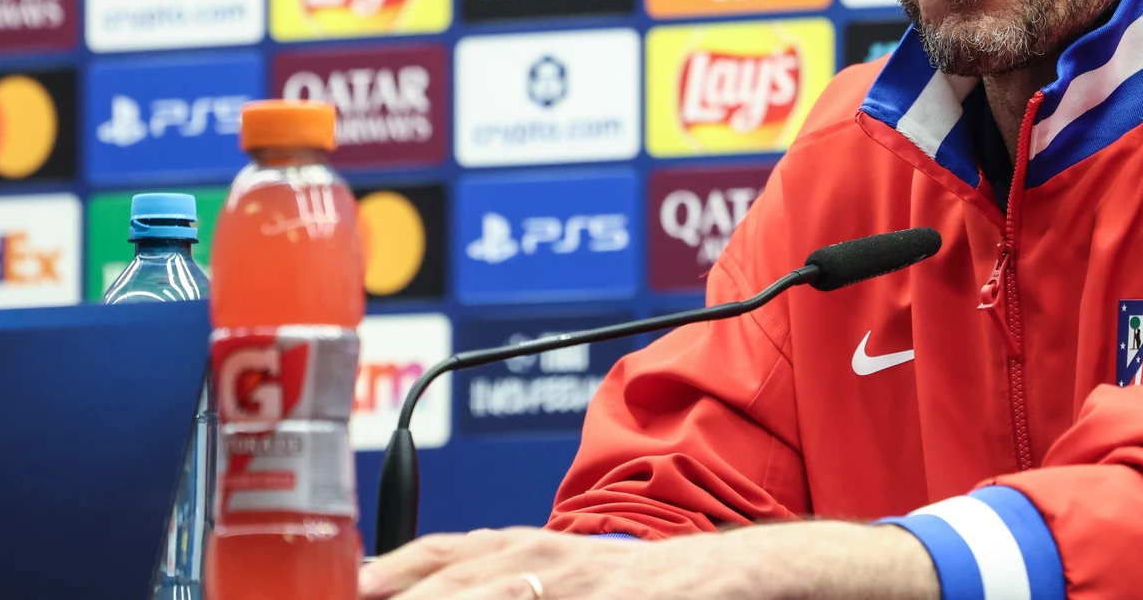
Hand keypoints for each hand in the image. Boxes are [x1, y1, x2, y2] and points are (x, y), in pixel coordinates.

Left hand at [358, 521, 939, 599]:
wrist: (779, 570)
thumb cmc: (682, 586)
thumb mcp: (603, 582)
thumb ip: (545, 584)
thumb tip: (474, 587)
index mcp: (564, 554)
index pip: (474, 548)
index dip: (415, 561)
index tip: (364, 578)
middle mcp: (586, 558)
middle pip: (494, 566)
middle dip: (431, 585)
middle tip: (374, 592)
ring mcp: (627, 580)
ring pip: (540, 586)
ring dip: (486, 593)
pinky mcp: (673, 596)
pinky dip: (578, 599)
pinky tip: (560, 599)